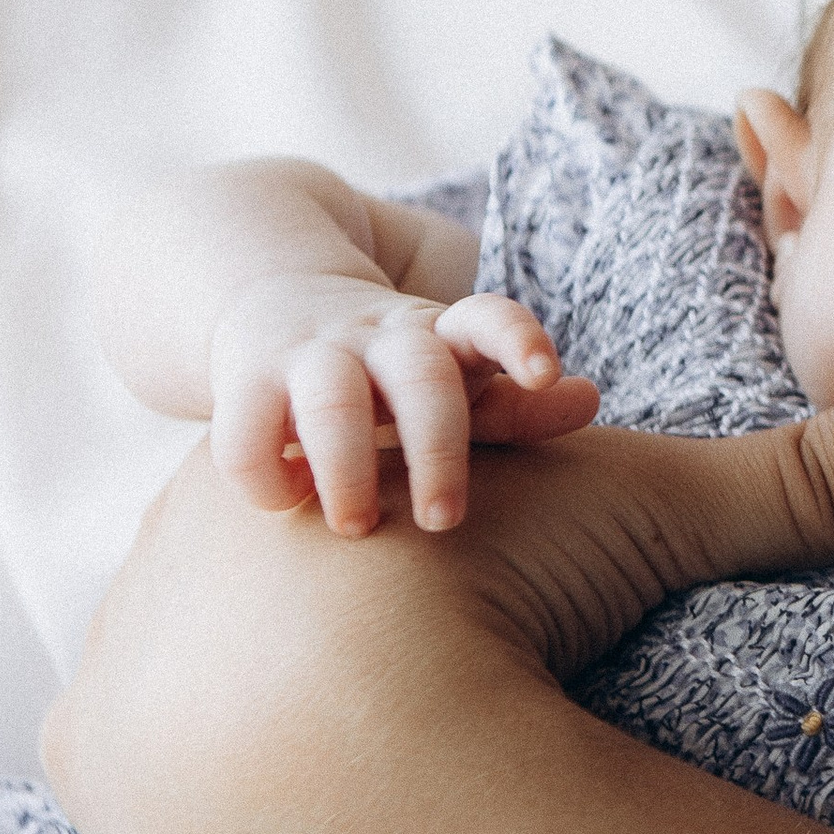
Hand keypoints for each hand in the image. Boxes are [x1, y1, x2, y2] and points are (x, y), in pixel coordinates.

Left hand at [44, 377, 833, 833]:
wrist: (347, 727)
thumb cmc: (501, 600)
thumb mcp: (650, 516)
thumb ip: (788, 477)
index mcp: (313, 464)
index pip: (348, 484)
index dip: (422, 525)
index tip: (473, 573)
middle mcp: (191, 539)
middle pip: (266, 573)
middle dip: (337, 612)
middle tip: (435, 673)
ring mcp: (132, 650)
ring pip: (194, 666)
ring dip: (258, 699)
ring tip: (363, 750)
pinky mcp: (99, 765)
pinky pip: (139, 768)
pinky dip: (192, 790)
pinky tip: (264, 815)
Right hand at [209, 273, 597, 537]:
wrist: (269, 304)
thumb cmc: (388, 371)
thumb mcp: (451, 377)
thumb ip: (514, 405)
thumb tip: (589, 401)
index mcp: (439, 334)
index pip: (487, 318)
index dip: (518, 340)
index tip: (544, 374)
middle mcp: (378, 336)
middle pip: (420, 378)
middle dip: (437, 450)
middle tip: (445, 522)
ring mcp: (310, 354)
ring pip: (332, 403)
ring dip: (348, 470)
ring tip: (356, 528)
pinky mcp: (244, 380)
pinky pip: (246, 435)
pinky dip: (266, 479)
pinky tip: (286, 502)